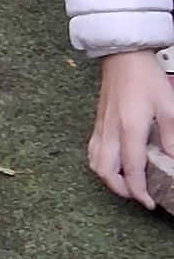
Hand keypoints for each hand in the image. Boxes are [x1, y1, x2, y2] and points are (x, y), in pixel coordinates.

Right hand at [88, 50, 173, 208]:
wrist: (123, 57)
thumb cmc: (145, 77)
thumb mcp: (168, 107)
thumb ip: (172, 138)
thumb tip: (173, 160)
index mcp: (129, 128)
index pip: (131, 169)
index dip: (139, 190)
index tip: (149, 201)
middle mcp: (111, 131)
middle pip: (107, 172)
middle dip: (121, 190)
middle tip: (137, 195)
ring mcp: (101, 127)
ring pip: (95, 163)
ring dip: (108, 179)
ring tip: (125, 184)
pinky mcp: (98, 123)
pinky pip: (93, 152)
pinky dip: (100, 165)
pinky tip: (112, 165)